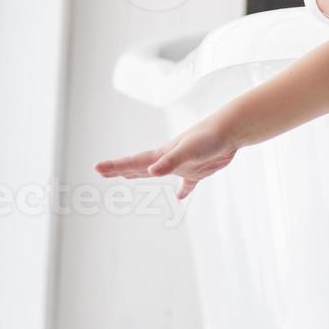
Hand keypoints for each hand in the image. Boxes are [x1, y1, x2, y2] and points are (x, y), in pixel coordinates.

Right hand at [94, 118, 239, 198]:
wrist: (231, 131)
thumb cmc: (209, 138)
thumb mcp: (188, 150)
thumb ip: (170, 161)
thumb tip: (151, 171)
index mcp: (163, 154)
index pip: (134, 162)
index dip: (115, 166)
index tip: (97, 169)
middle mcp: (169, 159)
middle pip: (140, 166)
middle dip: (120, 169)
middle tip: (102, 172)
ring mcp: (183, 165)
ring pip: (157, 172)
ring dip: (141, 175)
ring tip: (127, 178)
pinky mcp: (198, 170)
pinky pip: (187, 183)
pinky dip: (182, 190)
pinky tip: (180, 196)